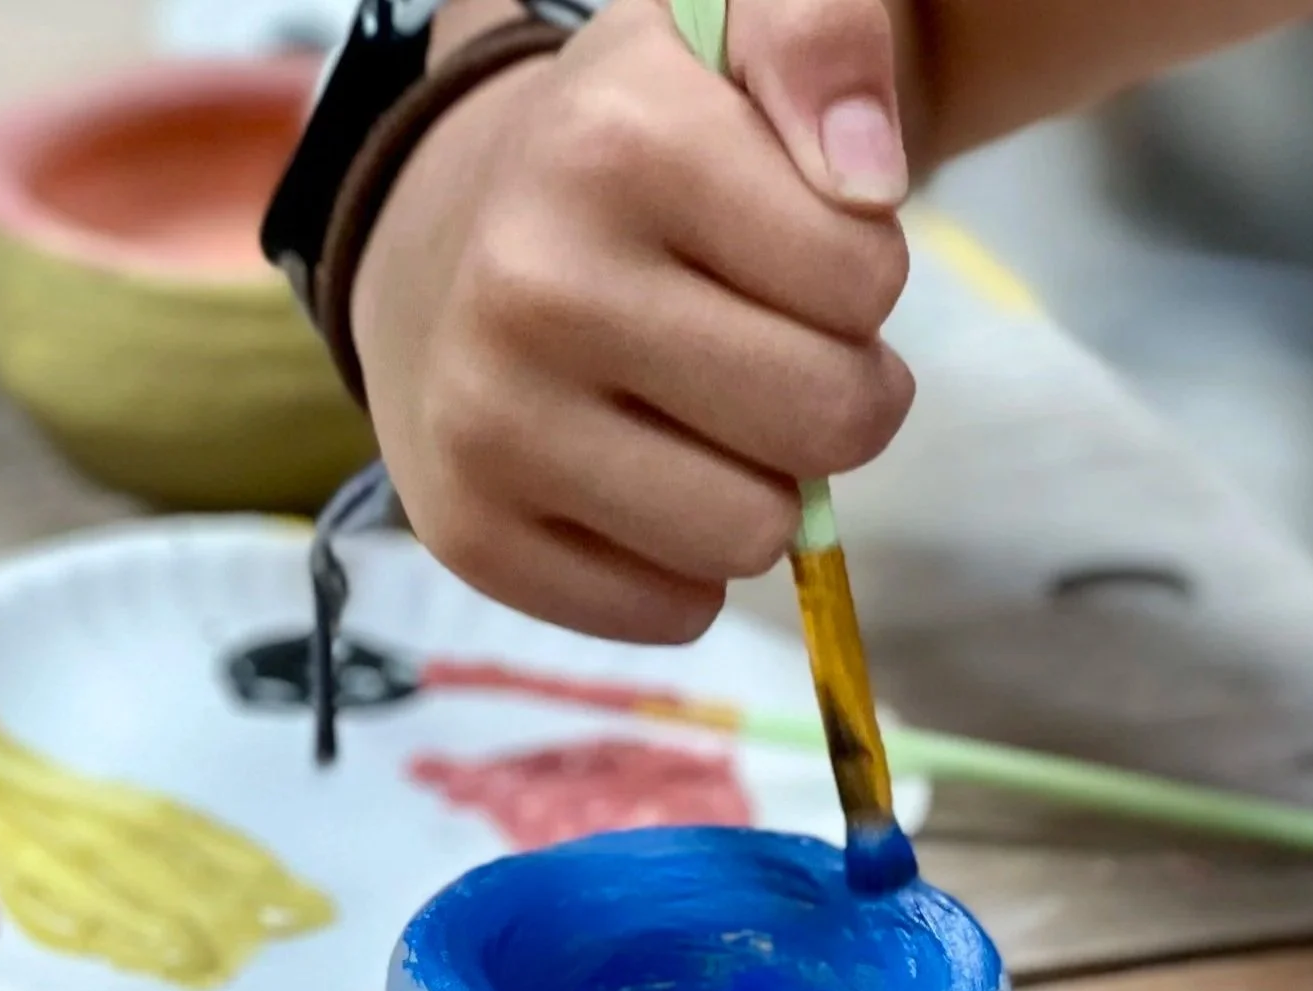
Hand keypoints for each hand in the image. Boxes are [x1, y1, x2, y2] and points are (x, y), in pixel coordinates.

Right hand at [353, 0, 915, 643]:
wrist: (443, 237)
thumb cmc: (630, 152)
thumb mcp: (726, 42)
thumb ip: (823, 41)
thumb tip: (869, 179)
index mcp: (619, 145)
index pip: (868, 281)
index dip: (858, 276)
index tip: (791, 252)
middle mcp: (535, 285)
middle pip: (831, 424)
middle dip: (835, 395)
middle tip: (770, 352)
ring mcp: (489, 421)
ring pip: (756, 537)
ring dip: (761, 491)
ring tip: (702, 417)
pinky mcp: (472, 534)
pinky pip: (674, 612)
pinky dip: (682, 565)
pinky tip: (636, 478)